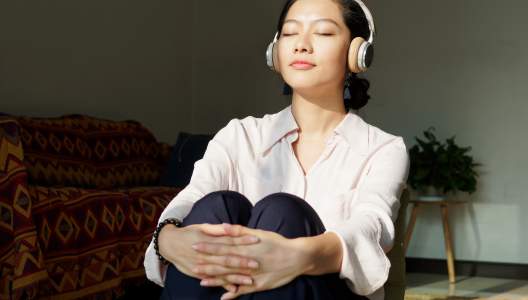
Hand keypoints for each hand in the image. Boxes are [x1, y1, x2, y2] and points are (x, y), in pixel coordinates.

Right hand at [158, 223, 260, 291]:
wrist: (169, 244)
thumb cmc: (189, 233)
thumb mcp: (201, 227)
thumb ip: (217, 229)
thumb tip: (230, 227)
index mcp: (209, 240)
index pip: (229, 240)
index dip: (242, 240)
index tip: (256, 239)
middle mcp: (206, 254)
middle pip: (226, 258)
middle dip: (242, 262)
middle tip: (256, 264)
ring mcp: (203, 265)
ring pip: (221, 272)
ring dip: (235, 277)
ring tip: (250, 280)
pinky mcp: (199, 274)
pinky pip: (213, 280)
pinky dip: (223, 285)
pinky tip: (234, 290)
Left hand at [192, 224, 311, 299]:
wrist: (296, 256)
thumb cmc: (277, 243)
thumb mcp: (258, 233)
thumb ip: (240, 230)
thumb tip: (223, 226)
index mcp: (245, 248)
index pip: (222, 246)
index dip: (208, 247)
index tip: (194, 246)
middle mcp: (246, 261)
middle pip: (223, 263)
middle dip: (207, 264)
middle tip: (192, 265)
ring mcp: (252, 274)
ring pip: (230, 277)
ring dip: (216, 280)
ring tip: (202, 282)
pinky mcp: (259, 284)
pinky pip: (244, 290)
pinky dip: (234, 294)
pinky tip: (223, 298)